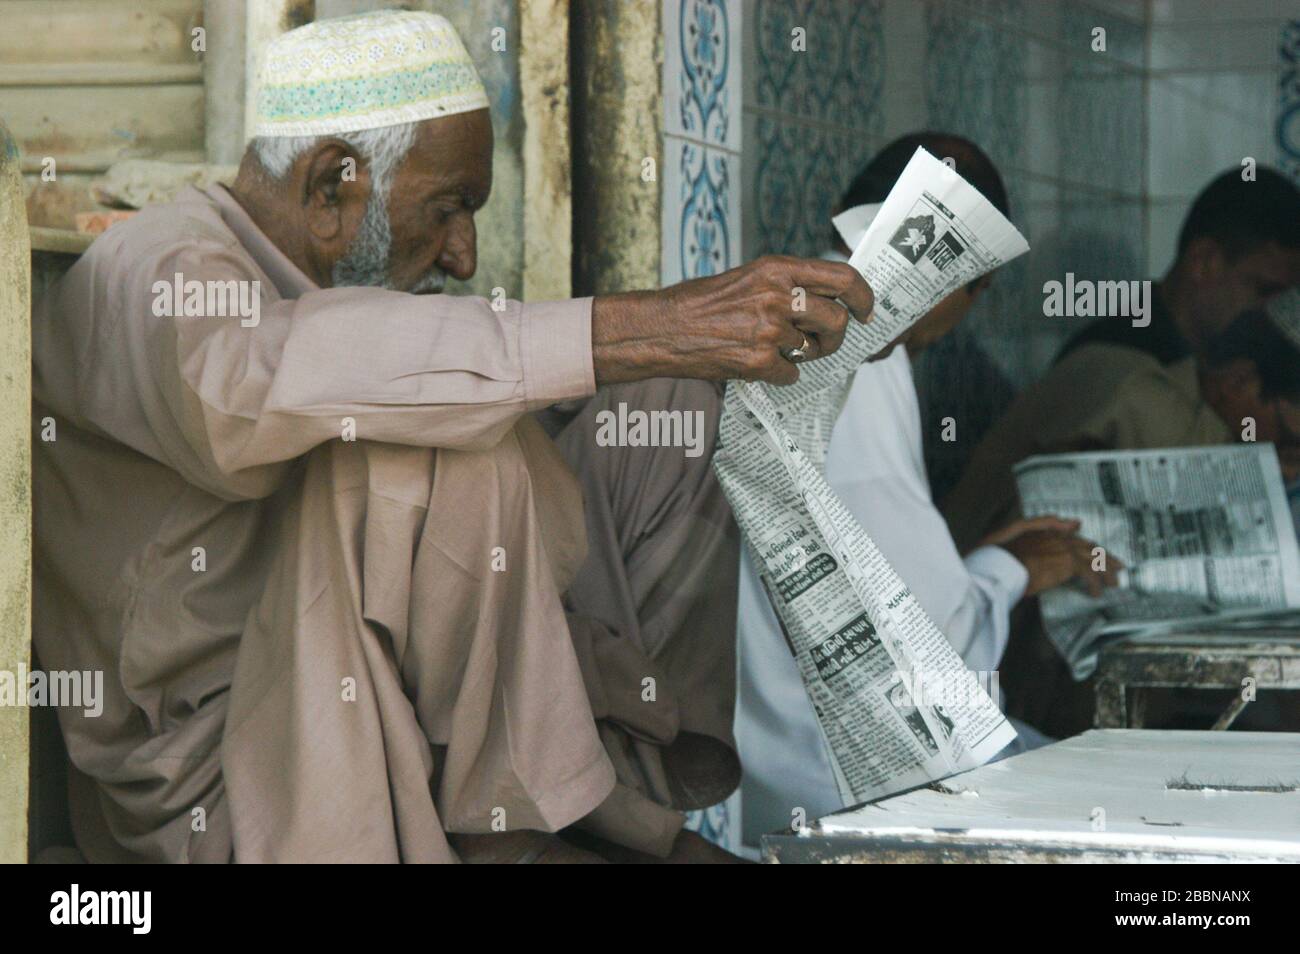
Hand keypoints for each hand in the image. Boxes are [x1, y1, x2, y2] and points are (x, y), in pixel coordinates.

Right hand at [590, 255, 873, 385]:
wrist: (664, 328)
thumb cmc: (703, 302)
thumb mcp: (749, 276)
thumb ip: (788, 282)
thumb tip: (829, 298)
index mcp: (777, 268)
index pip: (842, 276)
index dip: (863, 296)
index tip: (866, 311)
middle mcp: (777, 296)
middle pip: (836, 319)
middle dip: (835, 336)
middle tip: (822, 342)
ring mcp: (768, 331)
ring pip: (813, 350)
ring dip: (800, 355)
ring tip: (772, 348)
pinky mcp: (758, 362)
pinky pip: (790, 374)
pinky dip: (779, 374)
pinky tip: (755, 364)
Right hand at [987, 515, 1122, 598]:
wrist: (1001, 563)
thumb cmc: (1000, 554)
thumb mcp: (1014, 532)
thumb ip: (1041, 524)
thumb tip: (1073, 523)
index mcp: (1045, 531)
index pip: (1073, 537)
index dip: (1086, 545)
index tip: (1096, 551)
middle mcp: (1058, 536)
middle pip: (1088, 546)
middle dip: (1104, 557)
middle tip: (1117, 567)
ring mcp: (1065, 548)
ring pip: (1094, 559)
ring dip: (1105, 571)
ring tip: (1113, 583)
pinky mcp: (1068, 563)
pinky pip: (1089, 575)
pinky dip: (1094, 585)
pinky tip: (1095, 594)